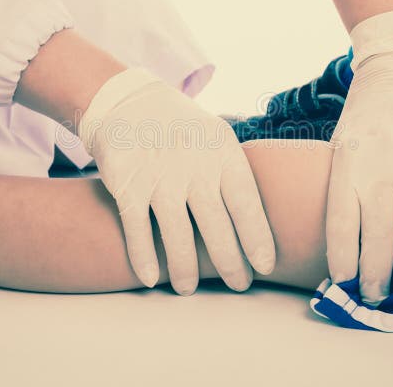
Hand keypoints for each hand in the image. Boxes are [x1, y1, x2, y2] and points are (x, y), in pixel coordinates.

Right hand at [79, 68, 275, 295]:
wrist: (128, 103)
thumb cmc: (182, 130)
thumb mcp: (216, 136)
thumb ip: (235, 173)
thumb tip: (263, 219)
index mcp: (222, 154)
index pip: (246, 204)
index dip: (257, 238)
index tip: (265, 266)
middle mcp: (193, 168)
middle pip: (216, 226)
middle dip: (229, 263)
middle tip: (238, 285)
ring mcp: (159, 178)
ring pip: (177, 236)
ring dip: (185, 269)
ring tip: (188, 289)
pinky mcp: (128, 186)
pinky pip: (138, 230)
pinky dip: (144, 257)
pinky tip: (151, 279)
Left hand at [327, 9, 392, 304]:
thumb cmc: (369, 106)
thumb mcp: (343, 141)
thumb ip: (346, 182)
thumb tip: (349, 232)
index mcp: (348, 164)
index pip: (341, 225)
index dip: (342, 260)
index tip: (344, 284)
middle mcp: (381, 167)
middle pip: (379, 236)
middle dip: (378, 274)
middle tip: (379, 298)